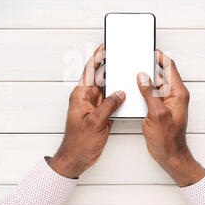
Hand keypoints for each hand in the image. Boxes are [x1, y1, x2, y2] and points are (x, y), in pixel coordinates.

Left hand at [50, 44, 125, 178]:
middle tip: (122, 56)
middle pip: (100, 77)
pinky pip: (112, 101)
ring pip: (107, 89)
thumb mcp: (95, 122)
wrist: (77, 159)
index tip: (105, 46)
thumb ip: (109, 105)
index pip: (90, 71)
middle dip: (111, 66)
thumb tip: (120, 93)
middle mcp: (87, 98)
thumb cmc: (78, 142)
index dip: (97, 57)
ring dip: (116, 83)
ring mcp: (94, 106)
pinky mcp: (101, 114)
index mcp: (80, 95)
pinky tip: (128, 93)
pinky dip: (119, 97)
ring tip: (127, 72)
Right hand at [137, 50, 204, 186]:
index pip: (169, 67)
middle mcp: (174, 95)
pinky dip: (143, 92)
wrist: (169, 155)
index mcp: (178, 93)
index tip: (149, 50)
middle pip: (161, 74)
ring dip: (144, 81)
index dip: (159, 57)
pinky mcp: (159, 109)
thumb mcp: (156, 113)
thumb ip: (149, 93)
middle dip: (148, 67)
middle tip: (136, 61)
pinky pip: (151, 95)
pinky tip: (134, 91)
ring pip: (154, 85)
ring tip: (132, 76)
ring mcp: (166, 102)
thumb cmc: (167, 139)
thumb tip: (143, 76)